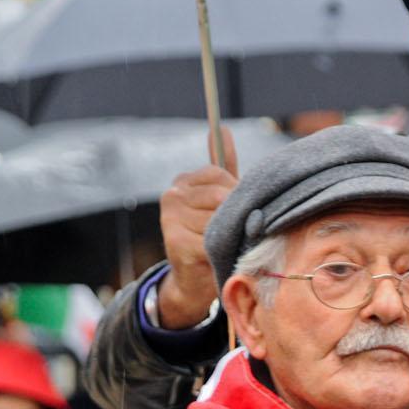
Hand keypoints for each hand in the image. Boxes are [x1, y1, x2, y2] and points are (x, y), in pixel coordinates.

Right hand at [156, 126, 238, 328]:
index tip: (238, 211)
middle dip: (236, 214)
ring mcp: (170, 217)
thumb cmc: (212, 236)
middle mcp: (172, 195)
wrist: (194, 281)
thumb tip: (223, 128)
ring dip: (232, 234)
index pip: (219, 174)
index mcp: (183, 182)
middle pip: (221, 195)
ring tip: (229, 245)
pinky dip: (225, 250)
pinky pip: (215, 240)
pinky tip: (221, 256)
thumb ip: (224, 167)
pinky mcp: (175, 241)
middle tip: (238, 231)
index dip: (236, 193)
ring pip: (220, 218)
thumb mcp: (219, 200)